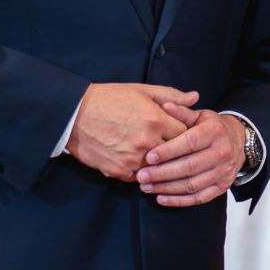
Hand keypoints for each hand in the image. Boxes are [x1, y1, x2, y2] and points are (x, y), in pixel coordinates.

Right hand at [67, 83, 196, 180]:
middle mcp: (147, 142)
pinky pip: (140, 178)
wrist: (74, 116)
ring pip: (160, 169)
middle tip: (179, 150)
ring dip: (162, 165)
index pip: (187, 134)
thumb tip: (195, 98)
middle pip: (176, 154)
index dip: (188, 134)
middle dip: (179, 152)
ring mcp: (133, 159)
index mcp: (156, 120)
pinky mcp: (119, 172)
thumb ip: (171, 95)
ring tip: (161, 159)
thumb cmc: (109, 99)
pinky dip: (143, 173)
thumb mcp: (142, 91)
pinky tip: (143, 166)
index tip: (185, 134)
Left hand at [135, 104, 246, 206]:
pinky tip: (161, 198)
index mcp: (214, 132)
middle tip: (141, 176)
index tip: (149, 157)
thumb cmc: (212, 127)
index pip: (190, 143)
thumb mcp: (200, 115)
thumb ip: (181, 113)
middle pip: (189, 167)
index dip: (168, 151)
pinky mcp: (222, 186)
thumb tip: (164, 106)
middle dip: (162, 173)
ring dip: (167, 188)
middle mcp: (222, 152)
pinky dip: (179, 201)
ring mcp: (223, 171)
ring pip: (192, 184)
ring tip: (146, 187)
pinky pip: (199, 198)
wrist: (239, 141)